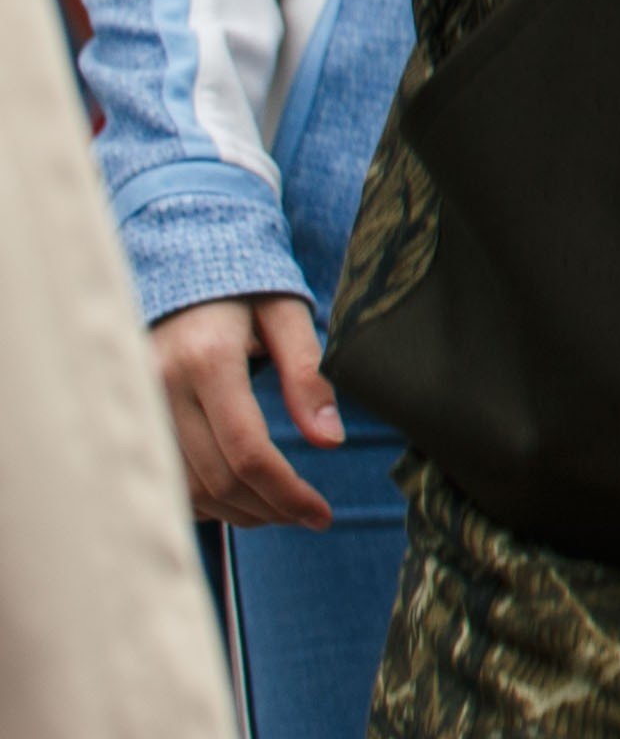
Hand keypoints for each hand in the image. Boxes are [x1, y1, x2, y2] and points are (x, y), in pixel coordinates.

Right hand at [146, 295, 336, 527]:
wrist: (179, 263)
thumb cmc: (244, 287)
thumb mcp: (287, 314)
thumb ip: (308, 374)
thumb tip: (331, 439)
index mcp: (208, 358)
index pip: (248, 450)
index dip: (287, 491)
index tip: (320, 513)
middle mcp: (162, 387)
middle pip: (217, 477)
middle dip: (268, 508)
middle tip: (307, 515)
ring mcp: (138, 405)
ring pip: (187, 486)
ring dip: (237, 511)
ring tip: (279, 510)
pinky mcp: (129, 417)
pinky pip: (164, 477)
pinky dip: (203, 500)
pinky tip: (239, 498)